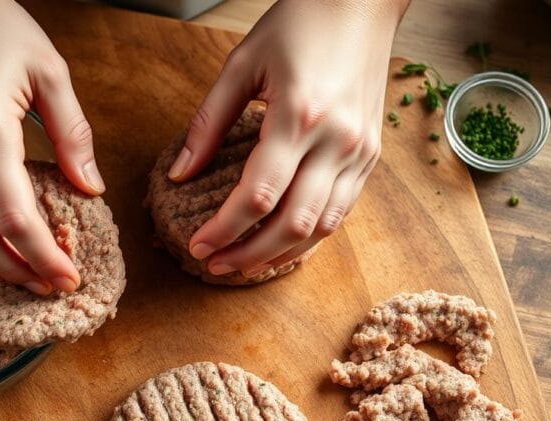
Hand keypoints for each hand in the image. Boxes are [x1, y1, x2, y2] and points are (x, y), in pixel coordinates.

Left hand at [170, 0, 408, 277]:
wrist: (361, 2)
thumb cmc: (300, 23)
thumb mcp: (242, 64)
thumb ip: (208, 123)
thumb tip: (180, 173)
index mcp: (299, 116)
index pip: (258, 195)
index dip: (224, 229)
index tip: (198, 244)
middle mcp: (336, 142)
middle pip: (292, 223)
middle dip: (249, 254)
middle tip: (216, 264)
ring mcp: (360, 152)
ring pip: (322, 227)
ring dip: (281, 254)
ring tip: (246, 264)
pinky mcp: (371, 156)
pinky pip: (342, 212)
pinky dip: (311, 235)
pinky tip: (283, 243)